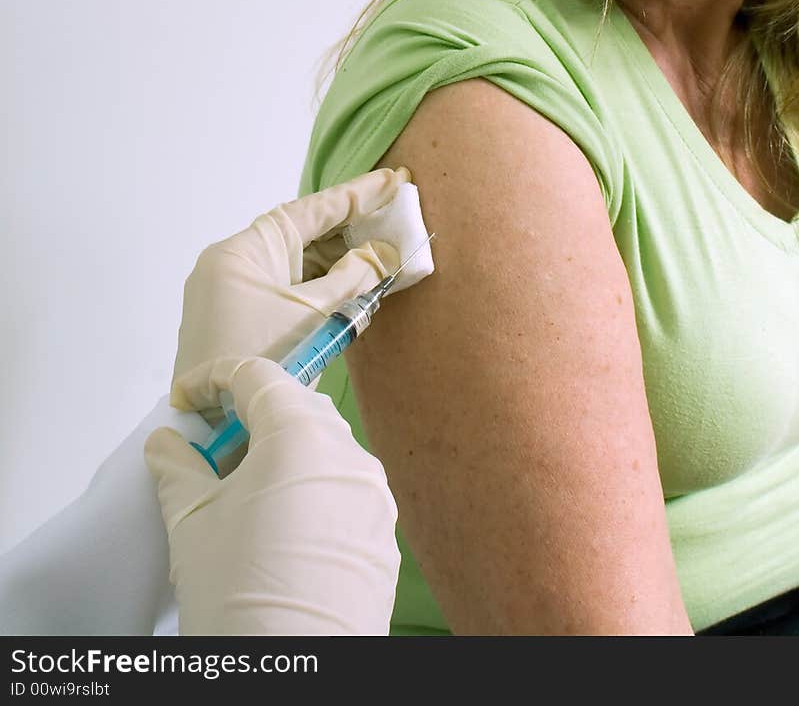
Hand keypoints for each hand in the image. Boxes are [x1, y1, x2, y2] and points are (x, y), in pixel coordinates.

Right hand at [145, 356, 398, 635]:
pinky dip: (310, 496)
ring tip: (241, 493)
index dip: (213, 380)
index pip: (256, 375)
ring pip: (323, 452)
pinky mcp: (381, 539)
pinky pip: (343, 496)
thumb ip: (177, 467)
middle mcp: (348, 455)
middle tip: (210, 442)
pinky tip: (278, 530)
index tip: (185, 400)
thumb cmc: (239, 594)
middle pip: (295, 408)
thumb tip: (167, 444)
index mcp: (300, 434)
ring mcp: (373, 498)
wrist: (292, 672)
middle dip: (250, 416)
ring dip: (283, 458)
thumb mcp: (191, 522)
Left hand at [171, 166, 409, 406]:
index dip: (355, 195)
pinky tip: (354, 289)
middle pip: (302, 235)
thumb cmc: (256, 364)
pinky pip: (285, 288)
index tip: (391, 180)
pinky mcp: (239, 315)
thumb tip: (383, 254)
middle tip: (395, 219)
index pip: (309, 211)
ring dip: (338, 264)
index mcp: (244, 251)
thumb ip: (351, 280)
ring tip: (384, 257)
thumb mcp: (312, 318)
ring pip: (295, 265)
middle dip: (351, 232)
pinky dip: (318, 288)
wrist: (206, 427)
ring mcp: (233, 290)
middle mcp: (233, 262)